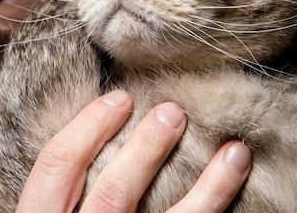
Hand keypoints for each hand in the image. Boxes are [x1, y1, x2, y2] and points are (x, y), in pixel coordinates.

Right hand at [16, 90, 251, 212]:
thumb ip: (66, 196)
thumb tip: (101, 139)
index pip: (58, 167)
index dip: (89, 126)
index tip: (119, 99)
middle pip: (115, 190)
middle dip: (147, 146)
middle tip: (174, 113)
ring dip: (209, 185)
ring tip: (234, 151)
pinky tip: (238, 194)